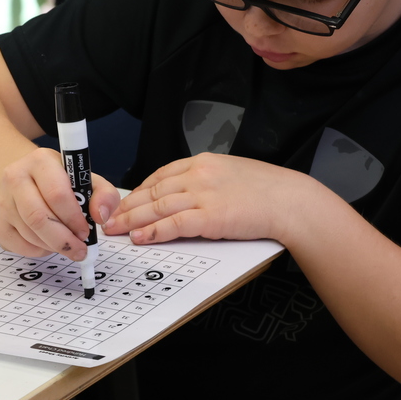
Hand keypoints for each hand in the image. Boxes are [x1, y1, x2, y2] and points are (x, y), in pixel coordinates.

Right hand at [0, 146, 121, 259]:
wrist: (25, 182)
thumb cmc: (60, 182)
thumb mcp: (85, 181)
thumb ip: (104, 195)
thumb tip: (101, 216)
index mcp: (40, 161)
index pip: (57, 194)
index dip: (74, 218)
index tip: (86, 232)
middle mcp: (15, 177)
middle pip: (39, 218)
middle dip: (64, 240)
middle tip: (80, 250)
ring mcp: (2, 201)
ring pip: (30, 235)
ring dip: (53, 246)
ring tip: (66, 242)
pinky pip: (20, 246)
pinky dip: (39, 250)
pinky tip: (48, 242)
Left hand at [104, 153, 307, 244]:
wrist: (291, 201)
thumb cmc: (267, 190)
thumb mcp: (231, 173)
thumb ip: (207, 181)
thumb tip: (185, 194)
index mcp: (203, 162)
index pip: (160, 175)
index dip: (138, 191)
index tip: (125, 201)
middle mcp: (199, 175)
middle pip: (153, 191)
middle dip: (127, 206)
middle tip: (109, 218)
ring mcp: (204, 195)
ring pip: (157, 207)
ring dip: (132, 219)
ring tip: (116, 230)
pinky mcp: (211, 217)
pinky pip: (174, 225)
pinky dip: (153, 232)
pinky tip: (140, 237)